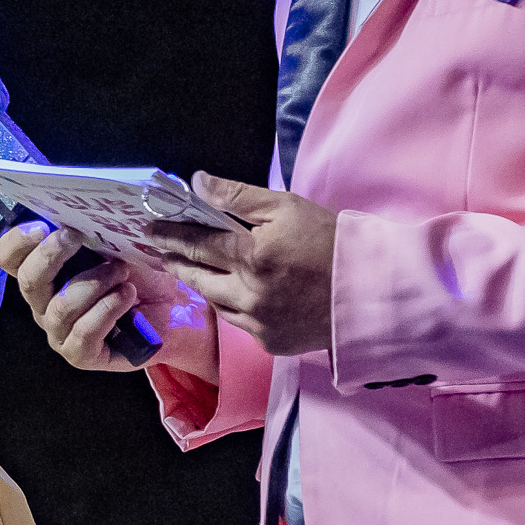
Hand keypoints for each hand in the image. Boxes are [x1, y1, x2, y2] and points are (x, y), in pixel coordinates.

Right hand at [0, 222, 217, 377]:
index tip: (41, 225)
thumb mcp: (123, 238)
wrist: (176, 309)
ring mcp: (60, 330)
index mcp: (46, 269)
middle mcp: (45, 301)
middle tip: (77, 236)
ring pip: (60, 308)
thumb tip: (122, 183)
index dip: (16, 241)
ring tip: (122, 272)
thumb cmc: (143, 271)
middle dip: (51, 255)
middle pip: (28, 281)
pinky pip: (83, 334)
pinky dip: (107, 310)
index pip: (8, 257)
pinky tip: (128, 296)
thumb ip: (107, 215)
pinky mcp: (82, 354)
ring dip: (92, 283)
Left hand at [142, 172, 336, 357]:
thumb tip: (196, 182)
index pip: (197, 244)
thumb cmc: (331, 241)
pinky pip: (239, 324)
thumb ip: (237, 195)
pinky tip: (229, 295)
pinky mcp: (272, 343)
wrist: (374, 291)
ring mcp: (259, 323)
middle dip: (177, 263)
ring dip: (201, 285)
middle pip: (198, 278)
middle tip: (161, 253)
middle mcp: (249, 294)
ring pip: (215, 303)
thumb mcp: (287, 207)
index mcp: (252, 257)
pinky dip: (230, 307)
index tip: (150, 231)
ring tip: (190, 271)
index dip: (171, 236)